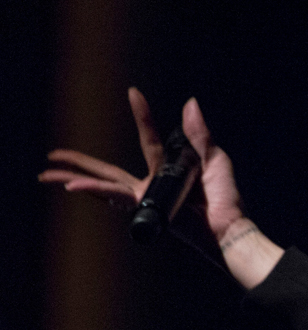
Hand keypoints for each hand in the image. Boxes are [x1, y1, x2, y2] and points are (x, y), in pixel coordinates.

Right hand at [40, 88, 281, 288]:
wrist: (228, 225)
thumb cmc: (225, 198)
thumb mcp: (214, 158)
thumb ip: (199, 133)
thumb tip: (190, 103)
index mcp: (167, 171)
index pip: (147, 140)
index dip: (141, 116)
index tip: (133, 93)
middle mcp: (151, 186)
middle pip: (108, 171)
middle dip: (80, 163)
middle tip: (55, 154)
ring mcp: (146, 198)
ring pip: (104, 184)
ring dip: (75, 178)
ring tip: (46, 174)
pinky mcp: (144, 208)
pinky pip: (115, 197)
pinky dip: (94, 191)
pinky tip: (72, 187)